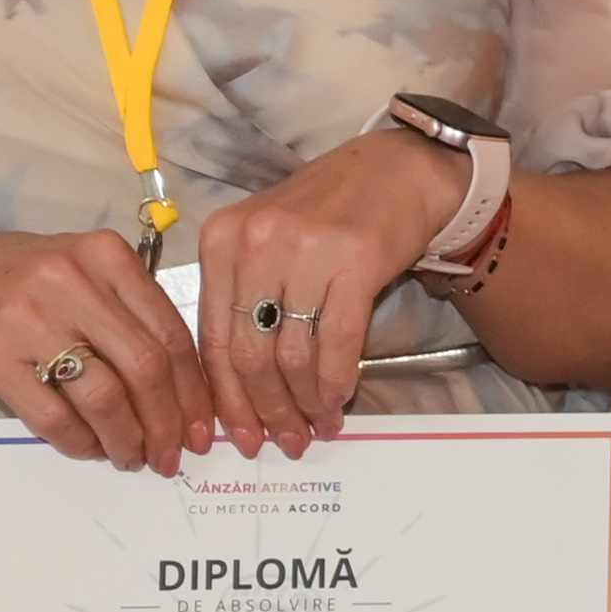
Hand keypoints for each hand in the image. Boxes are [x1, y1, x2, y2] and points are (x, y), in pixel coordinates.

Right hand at [0, 229, 213, 470]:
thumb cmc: (20, 283)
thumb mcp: (83, 273)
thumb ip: (132, 314)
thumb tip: (187, 392)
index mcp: (106, 256)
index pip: (171, 333)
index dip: (194, 391)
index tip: (203, 429)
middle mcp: (70, 280)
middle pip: (145, 367)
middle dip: (167, 423)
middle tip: (172, 456)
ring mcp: (28, 316)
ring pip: (103, 395)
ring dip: (126, 438)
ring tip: (132, 458)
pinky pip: (52, 414)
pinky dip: (79, 441)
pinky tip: (90, 450)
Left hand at [192, 133, 461, 452]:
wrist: (399, 170)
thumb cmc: (331, 212)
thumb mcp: (267, 243)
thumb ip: (245, 300)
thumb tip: (239, 386)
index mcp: (223, 240)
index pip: (211, 338)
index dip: (224, 399)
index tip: (237, 435)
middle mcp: (256, 242)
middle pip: (248, 354)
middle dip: (265, 410)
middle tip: (283, 441)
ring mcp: (305, 250)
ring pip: (290, 355)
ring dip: (303, 403)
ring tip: (317, 427)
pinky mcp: (356, 260)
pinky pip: (336, 342)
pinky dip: (335, 382)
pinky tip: (339, 401)